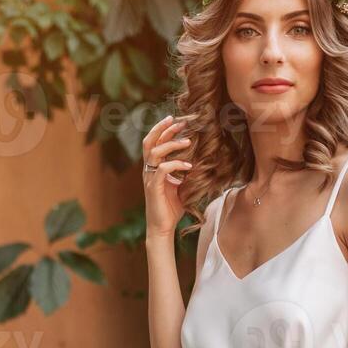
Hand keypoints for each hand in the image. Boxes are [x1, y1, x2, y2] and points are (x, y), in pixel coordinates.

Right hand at [141, 114, 192, 237]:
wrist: (162, 228)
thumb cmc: (171, 208)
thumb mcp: (180, 186)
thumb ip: (184, 173)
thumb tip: (199, 160)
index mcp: (152, 168)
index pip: (152, 142)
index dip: (162, 129)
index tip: (175, 119)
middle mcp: (148, 170)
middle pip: (149, 142)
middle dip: (163, 129)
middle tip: (178, 121)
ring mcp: (149, 178)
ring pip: (155, 152)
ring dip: (172, 144)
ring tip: (188, 142)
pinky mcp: (154, 188)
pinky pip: (163, 170)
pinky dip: (176, 164)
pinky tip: (189, 167)